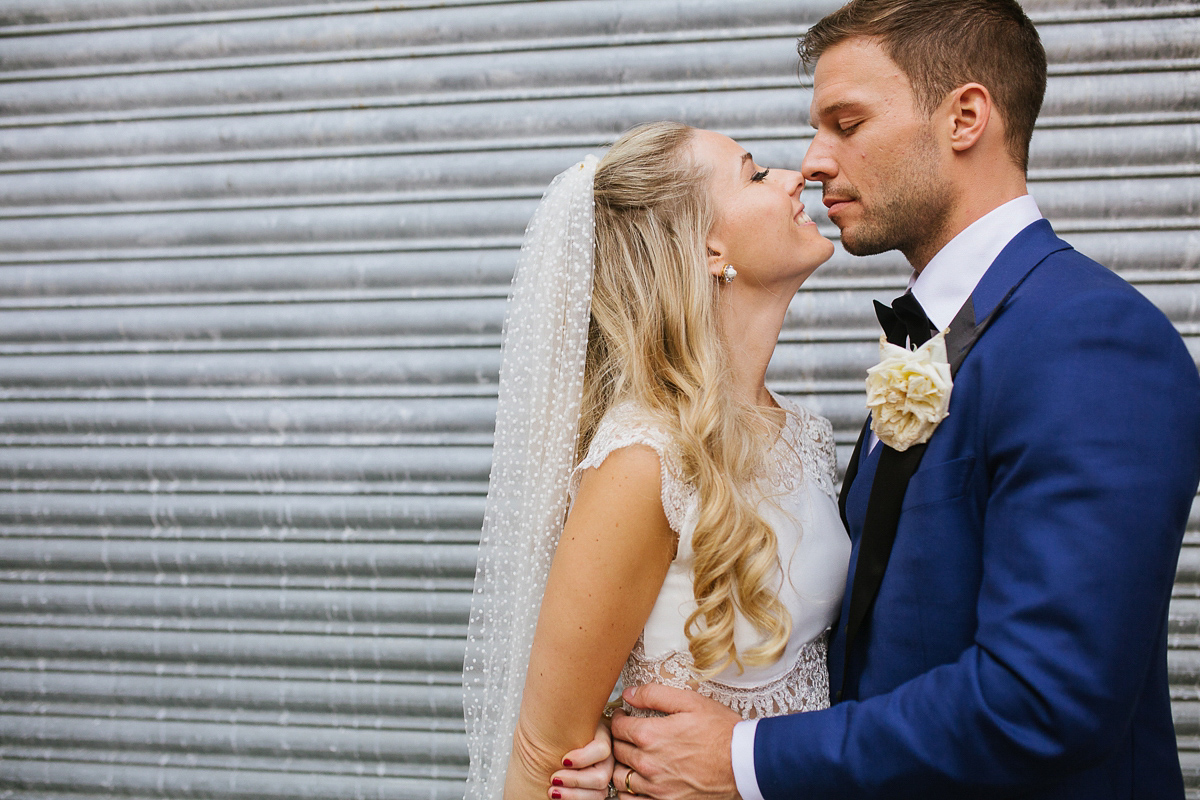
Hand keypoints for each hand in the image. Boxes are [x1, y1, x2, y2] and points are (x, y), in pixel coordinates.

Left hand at [548, 721, 614, 799]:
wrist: (556, 746)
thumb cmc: (562, 732)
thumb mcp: (566, 723)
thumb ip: (566, 719)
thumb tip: (553, 710)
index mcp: (603, 737)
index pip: (602, 749)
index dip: (582, 758)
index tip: (563, 760)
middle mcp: (608, 758)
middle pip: (601, 776)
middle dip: (574, 781)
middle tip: (554, 778)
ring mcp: (604, 775)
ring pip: (599, 794)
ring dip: (573, 795)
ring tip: (553, 790)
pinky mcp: (597, 790)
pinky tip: (559, 795)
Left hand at [610, 685, 740, 799]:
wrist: (744, 762)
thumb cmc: (721, 731)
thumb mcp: (690, 702)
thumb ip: (654, 695)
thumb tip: (629, 694)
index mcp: (651, 736)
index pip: (617, 728)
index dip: (618, 719)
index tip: (624, 718)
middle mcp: (648, 764)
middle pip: (617, 751)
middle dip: (619, 740)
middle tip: (628, 735)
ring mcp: (656, 787)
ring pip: (620, 778)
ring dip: (622, 766)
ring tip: (632, 757)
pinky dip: (629, 792)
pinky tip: (639, 781)